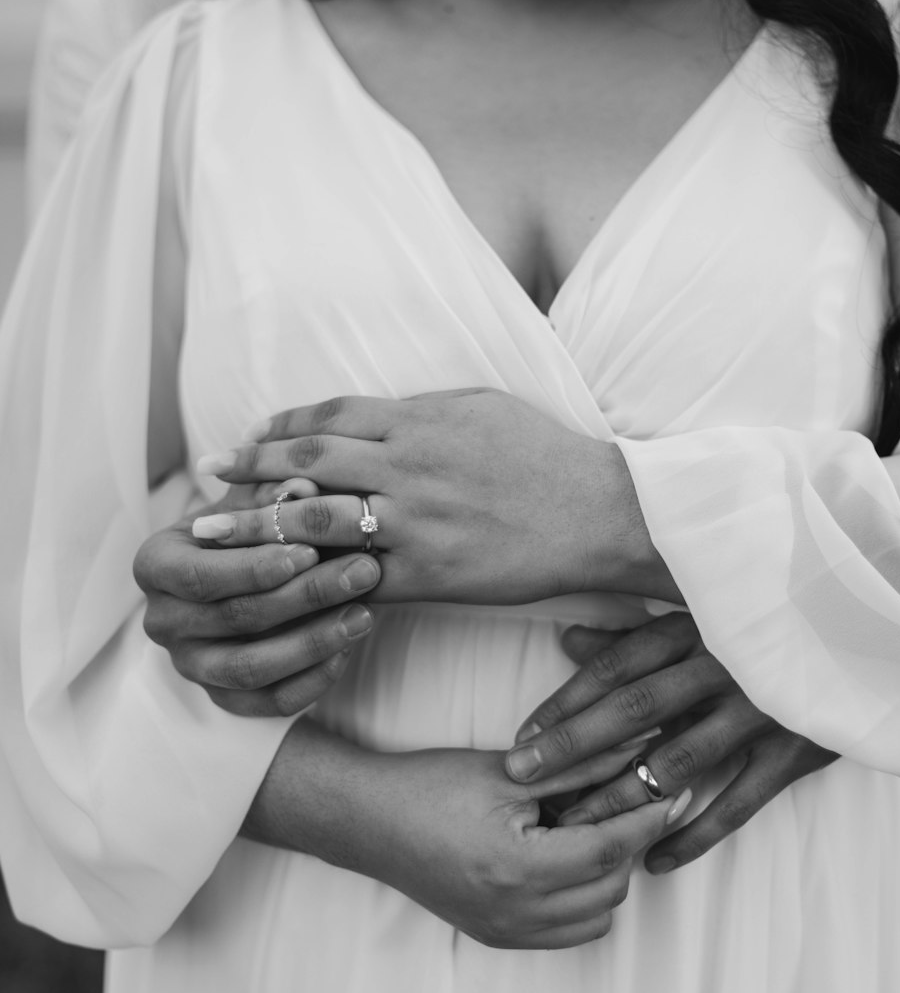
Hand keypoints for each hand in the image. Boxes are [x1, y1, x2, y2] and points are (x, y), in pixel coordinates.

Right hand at [135, 480, 380, 717]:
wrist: (243, 571)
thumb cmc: (248, 526)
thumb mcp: (254, 502)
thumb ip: (274, 493)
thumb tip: (304, 487)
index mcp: (155, 565)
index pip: (200, 575)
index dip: (255, 568)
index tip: (310, 551)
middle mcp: (162, 621)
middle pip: (235, 617)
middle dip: (305, 595)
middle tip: (363, 571)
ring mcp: (190, 665)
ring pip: (251, 668)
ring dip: (314, 642)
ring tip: (365, 613)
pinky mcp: (224, 698)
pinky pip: (271, 702)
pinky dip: (313, 679)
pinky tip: (349, 647)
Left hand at [191, 390, 679, 604]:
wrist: (601, 512)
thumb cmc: (546, 456)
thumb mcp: (483, 406)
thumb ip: (422, 409)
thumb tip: (373, 413)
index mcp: (420, 421)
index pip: (329, 417)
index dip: (278, 428)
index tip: (246, 440)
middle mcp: (409, 467)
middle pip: (307, 463)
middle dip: (248, 473)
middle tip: (206, 484)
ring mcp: (417, 523)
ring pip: (317, 520)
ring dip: (257, 527)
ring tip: (216, 538)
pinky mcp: (430, 574)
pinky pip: (356, 578)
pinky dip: (313, 581)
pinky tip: (281, 586)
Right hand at [353, 745, 684, 948]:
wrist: (368, 821)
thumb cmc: (428, 787)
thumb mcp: (509, 771)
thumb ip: (579, 767)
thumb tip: (637, 751)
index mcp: (517, 868)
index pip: (608, 850)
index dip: (645, 819)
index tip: (669, 793)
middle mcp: (514, 912)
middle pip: (610, 888)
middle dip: (628, 845)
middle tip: (630, 804)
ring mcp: (505, 931)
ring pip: (596, 918)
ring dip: (607, 877)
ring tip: (593, 831)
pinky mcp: (497, 936)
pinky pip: (566, 933)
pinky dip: (582, 902)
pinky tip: (568, 860)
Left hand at [503, 613, 836, 873]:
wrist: (869, 639)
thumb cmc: (769, 626)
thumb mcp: (706, 617)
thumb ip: (637, 632)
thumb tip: (567, 638)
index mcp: (699, 626)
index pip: (618, 665)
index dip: (567, 700)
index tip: (522, 735)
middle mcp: (724, 666)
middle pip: (634, 709)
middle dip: (572, 746)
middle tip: (522, 777)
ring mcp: (760, 711)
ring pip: (677, 761)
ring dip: (621, 796)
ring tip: (573, 827)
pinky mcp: (794, 751)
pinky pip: (737, 804)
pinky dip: (695, 835)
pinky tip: (655, 862)